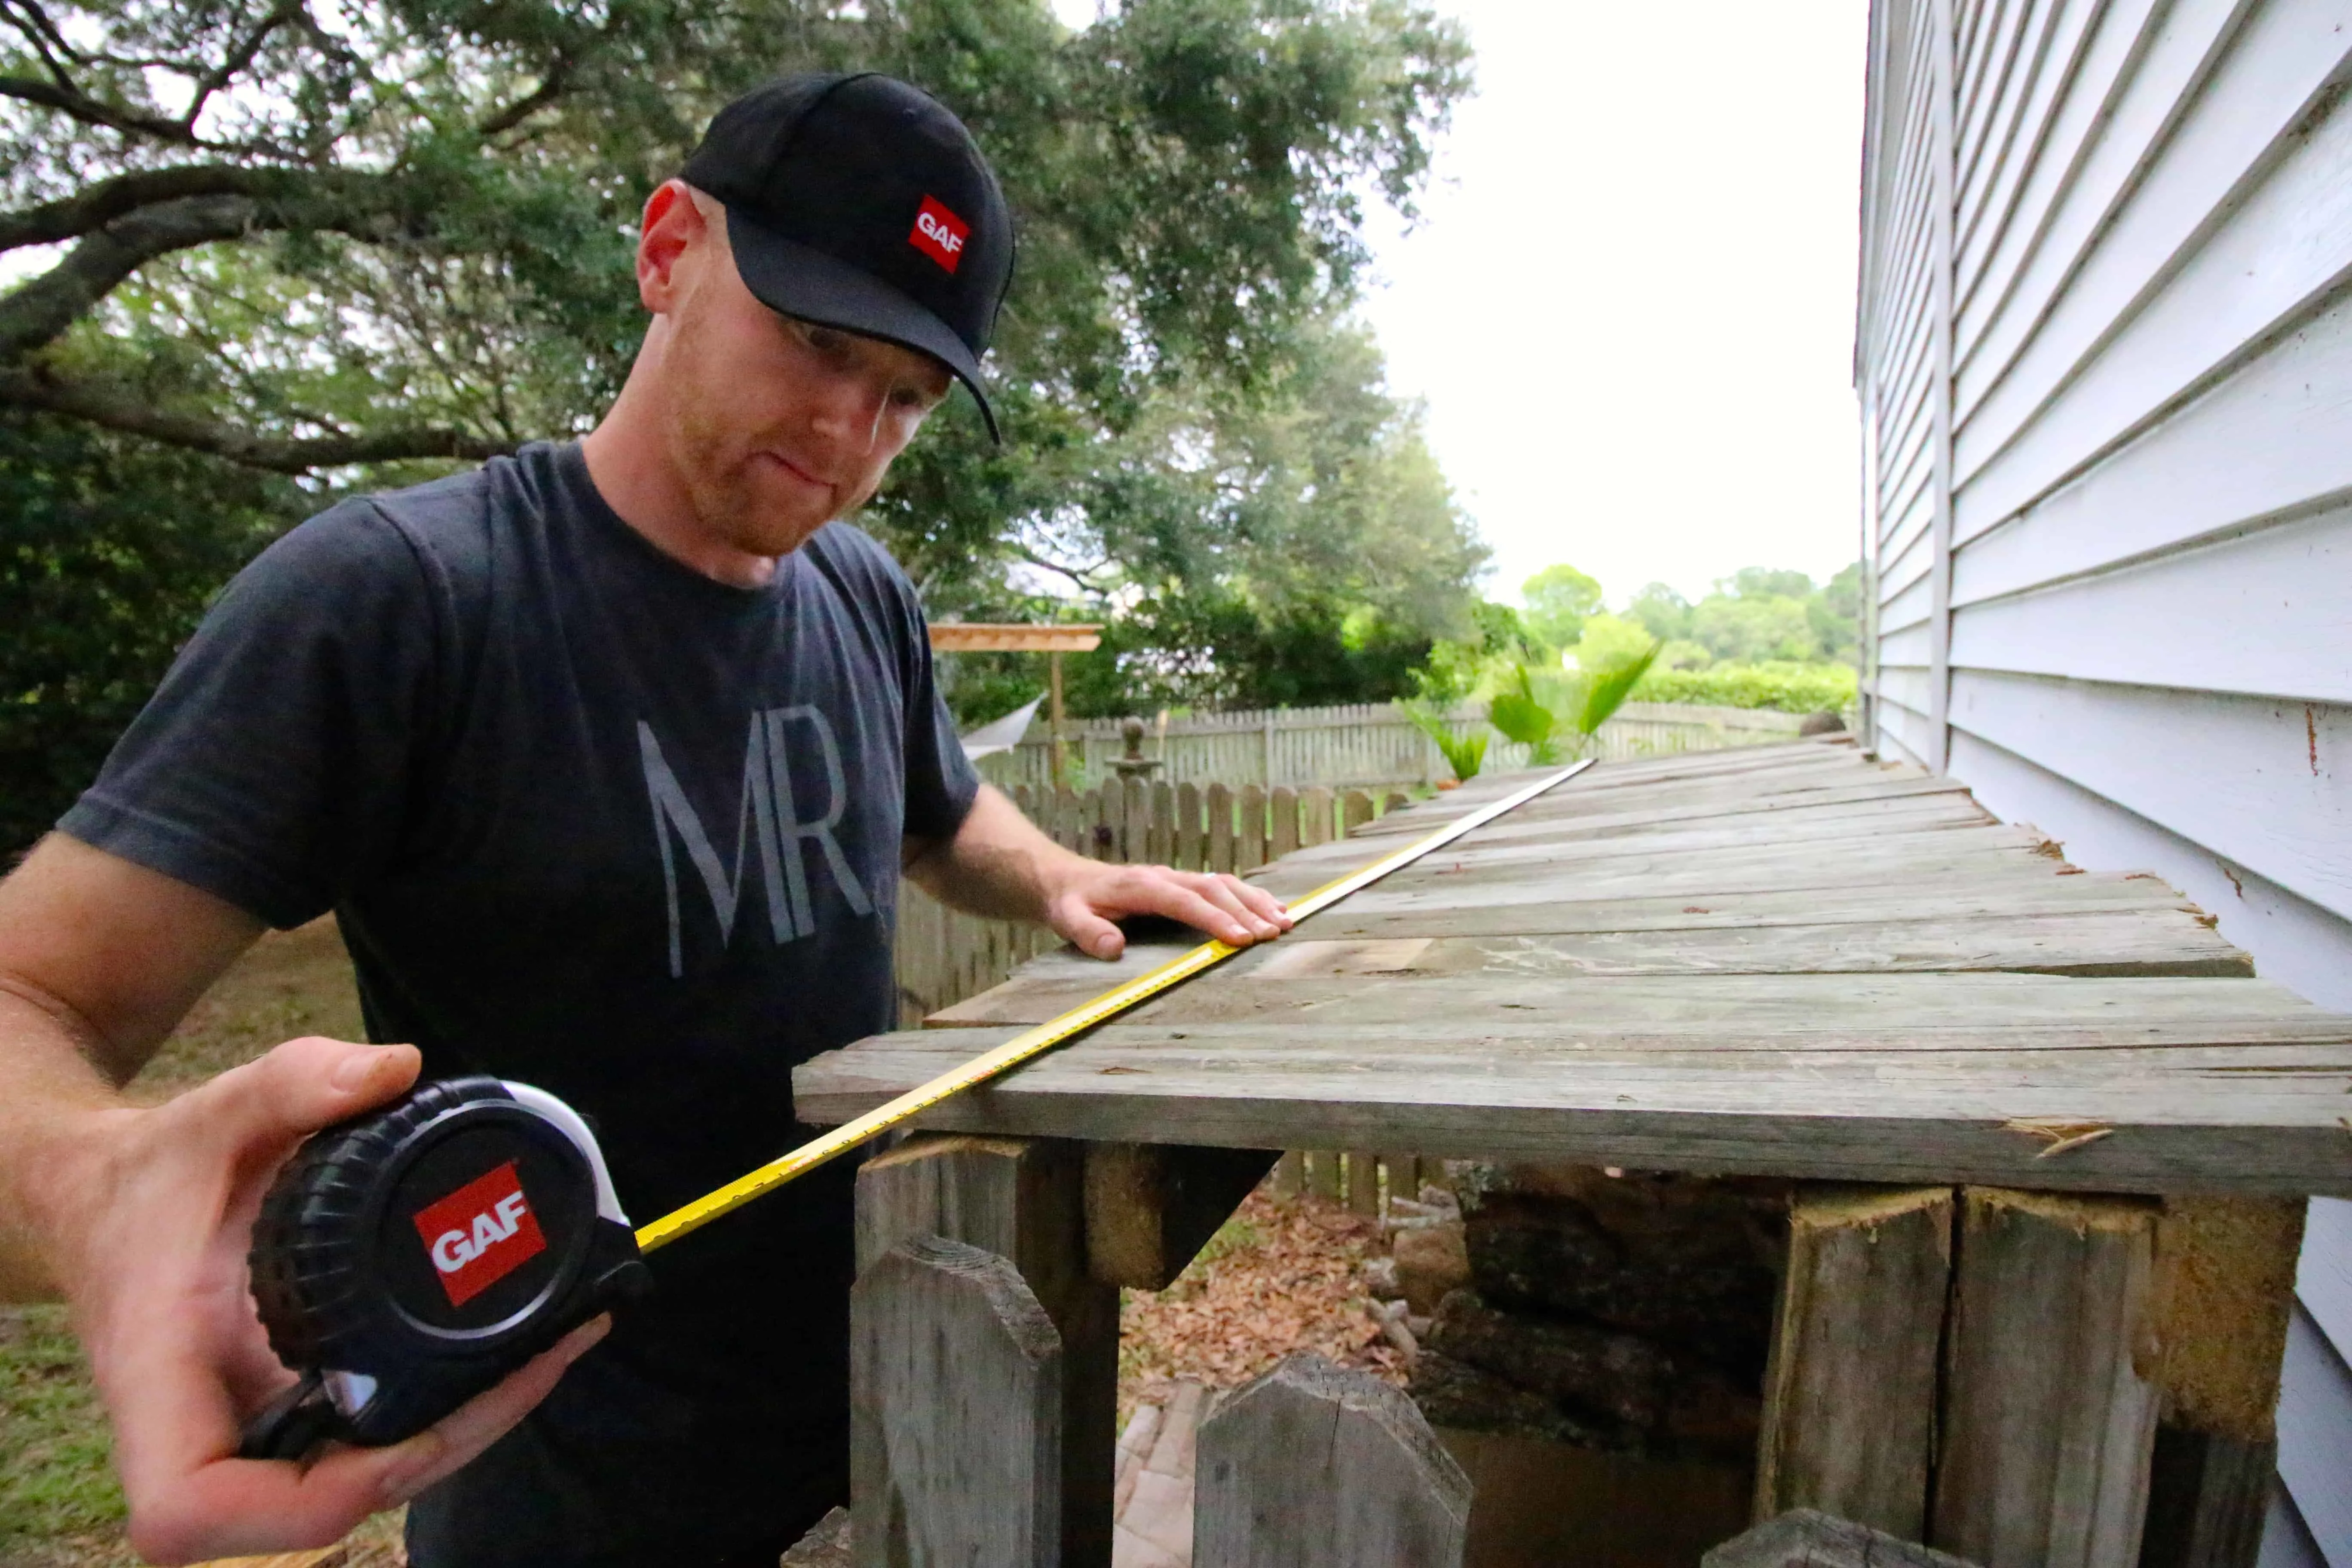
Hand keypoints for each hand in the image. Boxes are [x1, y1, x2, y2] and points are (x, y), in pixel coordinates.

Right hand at [51, 1035, 608, 1564]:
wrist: (109, 1199)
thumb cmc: (150, 1173)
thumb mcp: (214, 1112)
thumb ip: (294, 1083)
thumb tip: (395, 1068)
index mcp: (158, 1378)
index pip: (197, 1506)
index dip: (304, 1498)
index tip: (402, 1438)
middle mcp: (206, 1424)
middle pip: (320, 1503)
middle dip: (443, 1443)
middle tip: (547, 1355)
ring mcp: (258, 1422)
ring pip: (364, 1475)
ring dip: (467, 1425)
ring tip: (562, 1344)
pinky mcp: (297, 1404)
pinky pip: (376, 1431)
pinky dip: (449, 1401)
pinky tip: (520, 1348)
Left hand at [1042, 861, 1294, 959]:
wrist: (1067, 881)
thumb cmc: (1072, 903)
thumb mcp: (1068, 919)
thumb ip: (1089, 933)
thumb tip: (1114, 948)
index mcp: (1142, 886)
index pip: (1185, 901)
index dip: (1213, 918)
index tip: (1239, 937)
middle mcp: (1165, 877)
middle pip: (1213, 889)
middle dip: (1246, 911)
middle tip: (1273, 933)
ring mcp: (1177, 878)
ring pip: (1224, 884)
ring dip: (1255, 901)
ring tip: (1285, 921)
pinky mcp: (1183, 884)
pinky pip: (1222, 886)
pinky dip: (1249, 896)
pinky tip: (1273, 909)